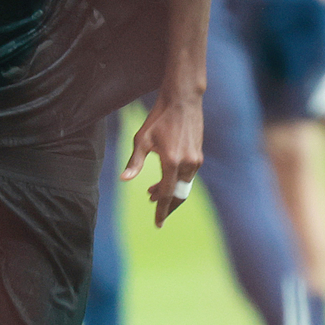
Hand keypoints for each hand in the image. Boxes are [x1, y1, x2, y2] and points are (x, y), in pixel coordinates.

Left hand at [124, 93, 203, 226]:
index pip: (167, 194)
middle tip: (154, 208)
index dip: (162, 211)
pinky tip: (166, 178)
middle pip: (178, 194)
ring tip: (152, 191)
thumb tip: (125, 179)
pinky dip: (178, 181)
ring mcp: (196, 159)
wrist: (183, 100)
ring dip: (170, 191)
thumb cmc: (159, 117)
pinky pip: (188, 176)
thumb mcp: (142, 138)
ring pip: (184, 186)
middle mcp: (188, 163)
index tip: (158, 225)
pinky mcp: (199, 155)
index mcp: (172, 161)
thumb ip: (135, 161)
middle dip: (167, 205)